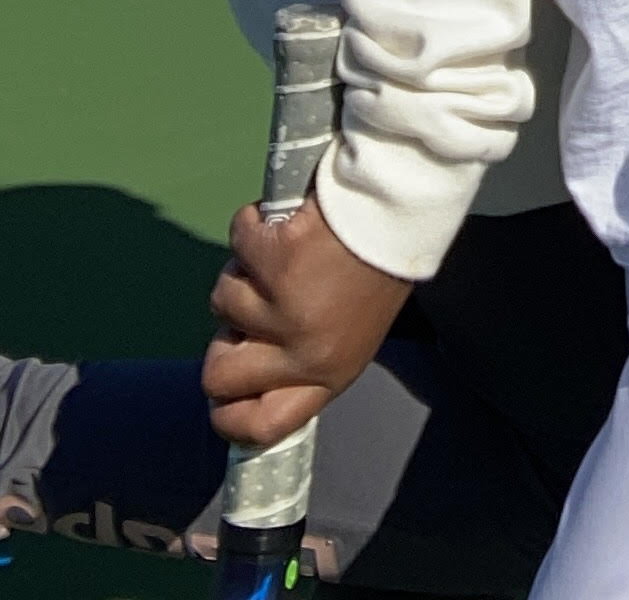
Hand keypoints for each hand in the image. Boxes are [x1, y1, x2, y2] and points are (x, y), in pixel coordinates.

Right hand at [202, 192, 410, 445]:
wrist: (403, 209)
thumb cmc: (380, 265)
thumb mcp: (351, 333)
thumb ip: (303, 357)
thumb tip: (250, 367)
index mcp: (329, 376)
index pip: (262, 426)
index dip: (228, 414)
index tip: (221, 394)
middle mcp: (305, 354)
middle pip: (219, 374)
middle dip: (226, 335)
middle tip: (253, 301)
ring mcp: (287, 310)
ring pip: (224, 299)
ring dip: (248, 270)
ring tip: (292, 250)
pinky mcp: (278, 262)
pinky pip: (238, 245)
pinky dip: (253, 226)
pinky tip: (287, 220)